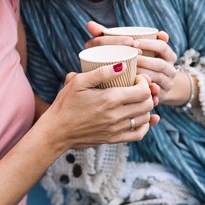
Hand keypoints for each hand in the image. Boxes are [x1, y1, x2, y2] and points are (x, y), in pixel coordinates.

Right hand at [40, 62, 158, 151]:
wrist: (57, 130)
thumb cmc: (66, 103)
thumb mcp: (79, 82)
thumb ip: (101, 72)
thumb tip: (123, 66)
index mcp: (110, 99)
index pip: (143, 91)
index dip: (144, 82)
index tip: (137, 78)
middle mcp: (116, 116)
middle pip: (147, 104)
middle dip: (148, 93)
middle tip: (139, 88)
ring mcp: (116, 129)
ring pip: (145, 118)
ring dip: (146, 108)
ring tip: (138, 100)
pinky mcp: (114, 139)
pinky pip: (138, 134)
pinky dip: (144, 125)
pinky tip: (139, 118)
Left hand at [85, 21, 176, 103]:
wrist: (150, 84)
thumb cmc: (134, 61)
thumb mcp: (128, 48)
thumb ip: (108, 37)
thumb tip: (89, 25)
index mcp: (166, 53)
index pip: (161, 45)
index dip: (149, 44)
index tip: (133, 43)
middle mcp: (170, 67)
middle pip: (159, 63)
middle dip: (144, 61)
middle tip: (128, 59)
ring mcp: (168, 81)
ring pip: (158, 78)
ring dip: (145, 75)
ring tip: (131, 74)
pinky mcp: (163, 95)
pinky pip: (158, 94)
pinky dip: (149, 92)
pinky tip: (138, 90)